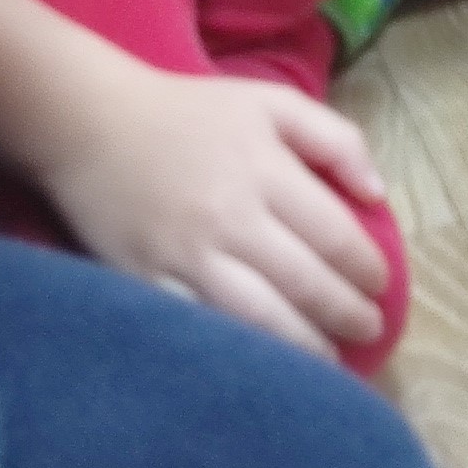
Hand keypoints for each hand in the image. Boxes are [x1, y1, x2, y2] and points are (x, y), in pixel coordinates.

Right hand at [49, 60, 392, 361]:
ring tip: (331, 362)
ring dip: (305, 349)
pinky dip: (240, 350)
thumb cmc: (187, 113)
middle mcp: (231, 218)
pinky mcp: (148, 282)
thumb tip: (378, 196)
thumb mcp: (269, 102)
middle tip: (368, 331)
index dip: (367, 270)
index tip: (379, 286)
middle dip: (347, 316)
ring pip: (260, 319)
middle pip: (305, 284)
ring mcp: (187, 256)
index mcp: (265, 171)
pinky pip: (204, 327)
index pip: (335, 236)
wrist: (88, 123)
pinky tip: (266, 365)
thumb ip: (335, 138)